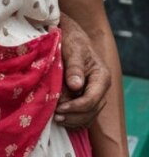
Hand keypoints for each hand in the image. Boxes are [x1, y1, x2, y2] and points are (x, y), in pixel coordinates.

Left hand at [54, 12, 110, 126]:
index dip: (75, 107)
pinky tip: (61, 118)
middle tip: (55, 116)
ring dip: (73, 120)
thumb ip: (74, 68)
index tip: (59, 108)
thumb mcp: (73, 51)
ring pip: (88, 115)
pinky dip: (73, 118)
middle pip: (91, 111)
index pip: (91, 100)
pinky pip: (84, 114)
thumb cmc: (72, 41)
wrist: (71, 37)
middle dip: (73, 116)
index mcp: (102, 77)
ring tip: (56, 119)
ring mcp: (95, 93)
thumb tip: (76, 86)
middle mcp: (101, 88)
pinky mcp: (86, 96)